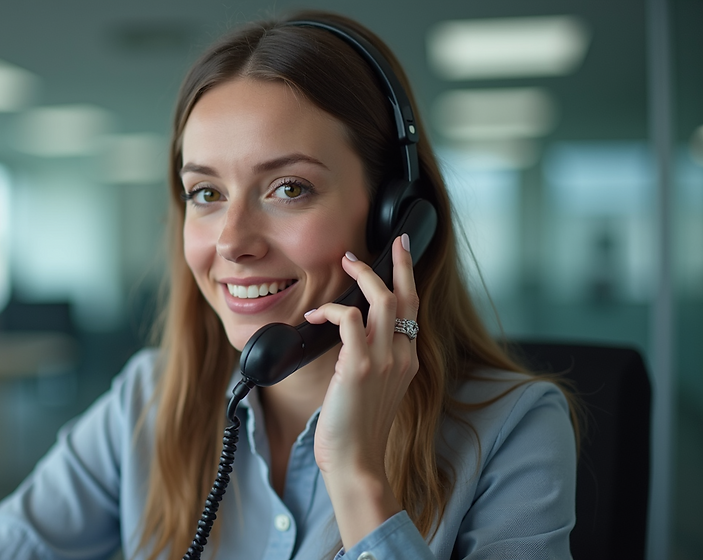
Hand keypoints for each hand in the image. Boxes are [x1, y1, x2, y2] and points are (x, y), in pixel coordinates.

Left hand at [305, 234, 420, 547]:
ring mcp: (383, 360)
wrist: (356, 462)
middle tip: (388, 242)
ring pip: (381, 299)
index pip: (413, 309)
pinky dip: (331, 310)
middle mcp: (402, 356)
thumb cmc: (356, 431)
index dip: (408, 278)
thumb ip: (370, 362)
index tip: (403, 253)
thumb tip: (349, 339)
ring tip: (346, 265)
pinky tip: (316, 316)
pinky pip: (349, 319)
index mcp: (407, 361)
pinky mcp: (358, 367)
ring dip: (363, 276)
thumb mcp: (373, 391)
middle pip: (406, 296)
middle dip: (399, 263)